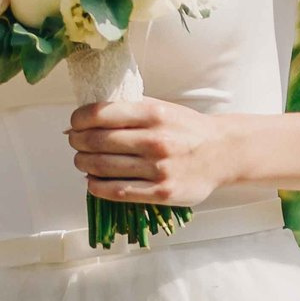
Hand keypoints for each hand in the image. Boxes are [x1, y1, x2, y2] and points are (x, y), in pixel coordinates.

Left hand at [66, 97, 236, 205]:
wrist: (224, 152)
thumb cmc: (187, 129)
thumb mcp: (161, 108)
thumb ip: (127, 109)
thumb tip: (84, 117)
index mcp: (154, 114)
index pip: (100, 114)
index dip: (78, 119)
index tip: (75, 123)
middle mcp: (155, 140)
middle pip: (96, 142)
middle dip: (77, 142)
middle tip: (76, 143)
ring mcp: (158, 168)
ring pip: (101, 167)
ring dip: (83, 163)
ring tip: (83, 160)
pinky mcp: (161, 192)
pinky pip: (116, 191)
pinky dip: (96, 186)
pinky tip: (93, 181)